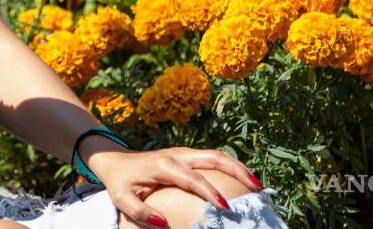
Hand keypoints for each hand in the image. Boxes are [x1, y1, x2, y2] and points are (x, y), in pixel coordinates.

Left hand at [85, 145, 262, 227]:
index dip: (210, 191)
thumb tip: (163, 224)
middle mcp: (177, 154)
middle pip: (213, 157)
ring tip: (257, 184)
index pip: (192, 178)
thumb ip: (141, 212)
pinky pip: (212, 157)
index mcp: (163, 165)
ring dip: (238, 166)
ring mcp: (184, 152)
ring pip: (217, 154)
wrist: (115, 160)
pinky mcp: (187, 154)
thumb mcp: (122, 199)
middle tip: (257, 188)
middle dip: (237, 170)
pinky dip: (230, 166)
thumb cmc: (120, 182)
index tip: (225, 207)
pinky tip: (243, 180)